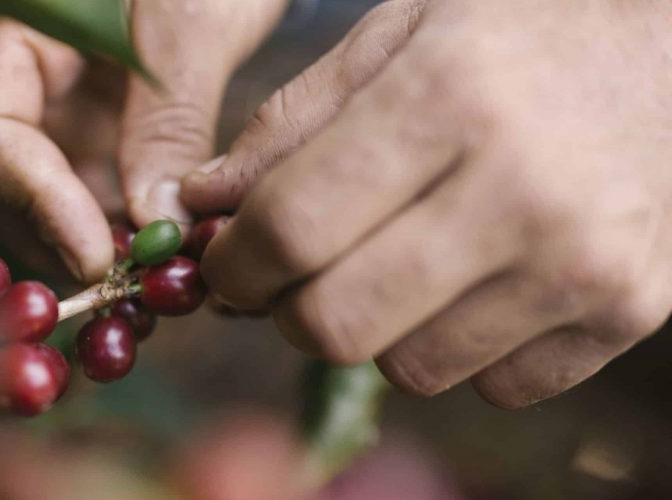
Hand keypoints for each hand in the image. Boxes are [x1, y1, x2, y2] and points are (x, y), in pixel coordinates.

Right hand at [0, 0, 287, 282]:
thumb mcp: (190, 27)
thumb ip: (169, 121)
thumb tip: (154, 226)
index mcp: (14, 39)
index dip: (32, 201)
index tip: (95, 257)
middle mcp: (21, 89)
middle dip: (53, 243)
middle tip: (124, 289)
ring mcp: (55, 123)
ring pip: (35, 210)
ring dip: (82, 256)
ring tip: (144, 289)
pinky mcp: (92, 149)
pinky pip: (84, 208)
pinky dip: (113, 244)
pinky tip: (153, 268)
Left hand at [183, 0, 671, 407]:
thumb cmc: (520, 31)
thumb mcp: (395, 36)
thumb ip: (288, 125)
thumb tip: (199, 206)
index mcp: (447, 99)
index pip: (292, 228)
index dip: (232, 262)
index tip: (224, 262)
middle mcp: (520, 191)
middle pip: (336, 323)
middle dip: (288, 311)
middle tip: (294, 276)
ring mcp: (583, 263)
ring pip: (409, 369)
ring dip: (376, 328)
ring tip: (398, 260)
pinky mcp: (628, 312)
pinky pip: (491, 385)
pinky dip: (458, 345)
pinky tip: (474, 280)